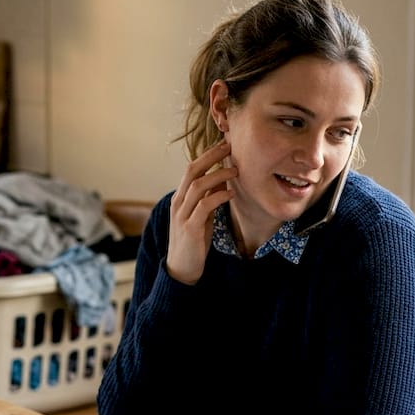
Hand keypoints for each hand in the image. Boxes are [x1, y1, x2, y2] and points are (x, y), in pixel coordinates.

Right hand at [166, 140, 236, 284]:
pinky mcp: (190, 229)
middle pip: (192, 171)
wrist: (181, 269)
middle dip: (211, 157)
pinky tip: (231, 194)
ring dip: (218, 176)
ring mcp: (182, 215)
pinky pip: (204, 207)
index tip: (224, 145)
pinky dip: (218, 197)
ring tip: (236, 171)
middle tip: (230, 146)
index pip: (192, 169)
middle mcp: (178, 203)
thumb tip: (223, 179)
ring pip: (198, 186)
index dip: (207, 155)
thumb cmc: (194, 242)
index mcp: (180, 198)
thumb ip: (208, 199)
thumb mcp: (202, 216)